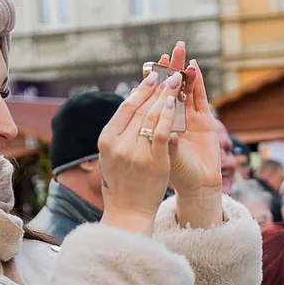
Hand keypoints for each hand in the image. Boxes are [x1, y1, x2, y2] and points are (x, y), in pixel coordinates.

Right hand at [97, 68, 178, 235]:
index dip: (139, 91)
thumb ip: (119, 135)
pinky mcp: (153, 161)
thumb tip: (131, 108)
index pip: (125, 109)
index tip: (151, 77)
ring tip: (176, 79)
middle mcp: (118, 144)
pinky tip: (175, 101)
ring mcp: (135, 153)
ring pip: (152, 117)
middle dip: (156, 88)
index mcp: (107, 140)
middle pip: (140, 109)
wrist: (128, 213)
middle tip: (169, 71)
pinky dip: (168, 116)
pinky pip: (162, 133)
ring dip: (165, 95)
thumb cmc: (121, 185)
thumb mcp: (111, 157)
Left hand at [155, 43, 222, 194]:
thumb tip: (165, 133)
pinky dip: (198, 82)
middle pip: (169, 89)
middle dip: (168, 70)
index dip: (152, 82)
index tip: (148, 66)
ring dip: (183, 70)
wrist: (197, 186)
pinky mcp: (205, 121)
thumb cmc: (177, 175)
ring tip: (181, 51)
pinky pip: (200, 97)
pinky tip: (194, 67)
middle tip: (167, 51)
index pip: (154, 99)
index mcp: (159, 124)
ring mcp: (190, 118)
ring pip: (185, 89)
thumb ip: (164, 144)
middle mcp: (173, 118)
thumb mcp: (164, 160)